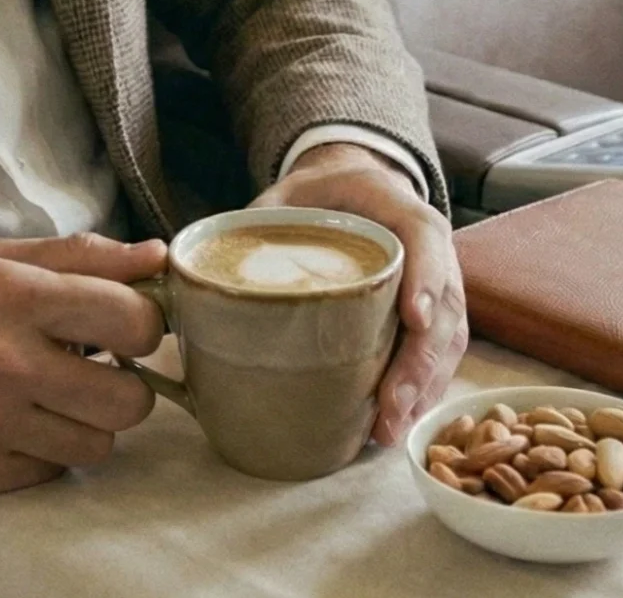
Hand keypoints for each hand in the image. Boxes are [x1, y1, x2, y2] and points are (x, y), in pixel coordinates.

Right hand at [0, 232, 165, 492]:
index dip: (142, 326)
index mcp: (16, 298)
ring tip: (53, 398)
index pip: (133, 321)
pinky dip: (43, 451)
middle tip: (96, 370)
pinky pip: (49, 472)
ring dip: (85, 423)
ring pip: (96, 445)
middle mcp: (5, 363)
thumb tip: (158, 257)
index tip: (124, 328)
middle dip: (124, 385)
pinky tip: (15, 424)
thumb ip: (80, 257)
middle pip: (128, 400)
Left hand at [254, 143, 465, 445]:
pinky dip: (421, 394)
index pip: (423, 235)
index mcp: (394, 207)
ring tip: (388, 428)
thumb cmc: (315, 199)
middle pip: (444, 304)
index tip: (413, 318)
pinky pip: (440, 358)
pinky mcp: (431, 318)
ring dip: (422, 388)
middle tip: (389, 403)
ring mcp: (436, 286)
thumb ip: (246, 225)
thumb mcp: (282, 197)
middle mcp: (427, 249)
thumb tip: (174, 268)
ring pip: (448, 340)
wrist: (348, 193)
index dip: (426, 276)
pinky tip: (394, 425)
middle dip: (420, 359)